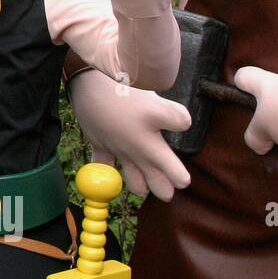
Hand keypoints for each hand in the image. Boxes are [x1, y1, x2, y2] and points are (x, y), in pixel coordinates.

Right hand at [68, 67, 192, 199]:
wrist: (92, 87)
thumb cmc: (126, 97)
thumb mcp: (159, 106)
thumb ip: (177, 118)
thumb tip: (186, 126)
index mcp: (153, 149)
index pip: (174, 175)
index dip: (180, 178)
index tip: (183, 180)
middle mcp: (135, 155)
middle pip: (153, 184)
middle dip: (162, 190)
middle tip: (167, 191)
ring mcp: (116, 151)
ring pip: (130, 181)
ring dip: (138, 187)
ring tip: (143, 189)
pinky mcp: (99, 144)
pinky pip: (102, 166)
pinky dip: (106, 173)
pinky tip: (110, 173)